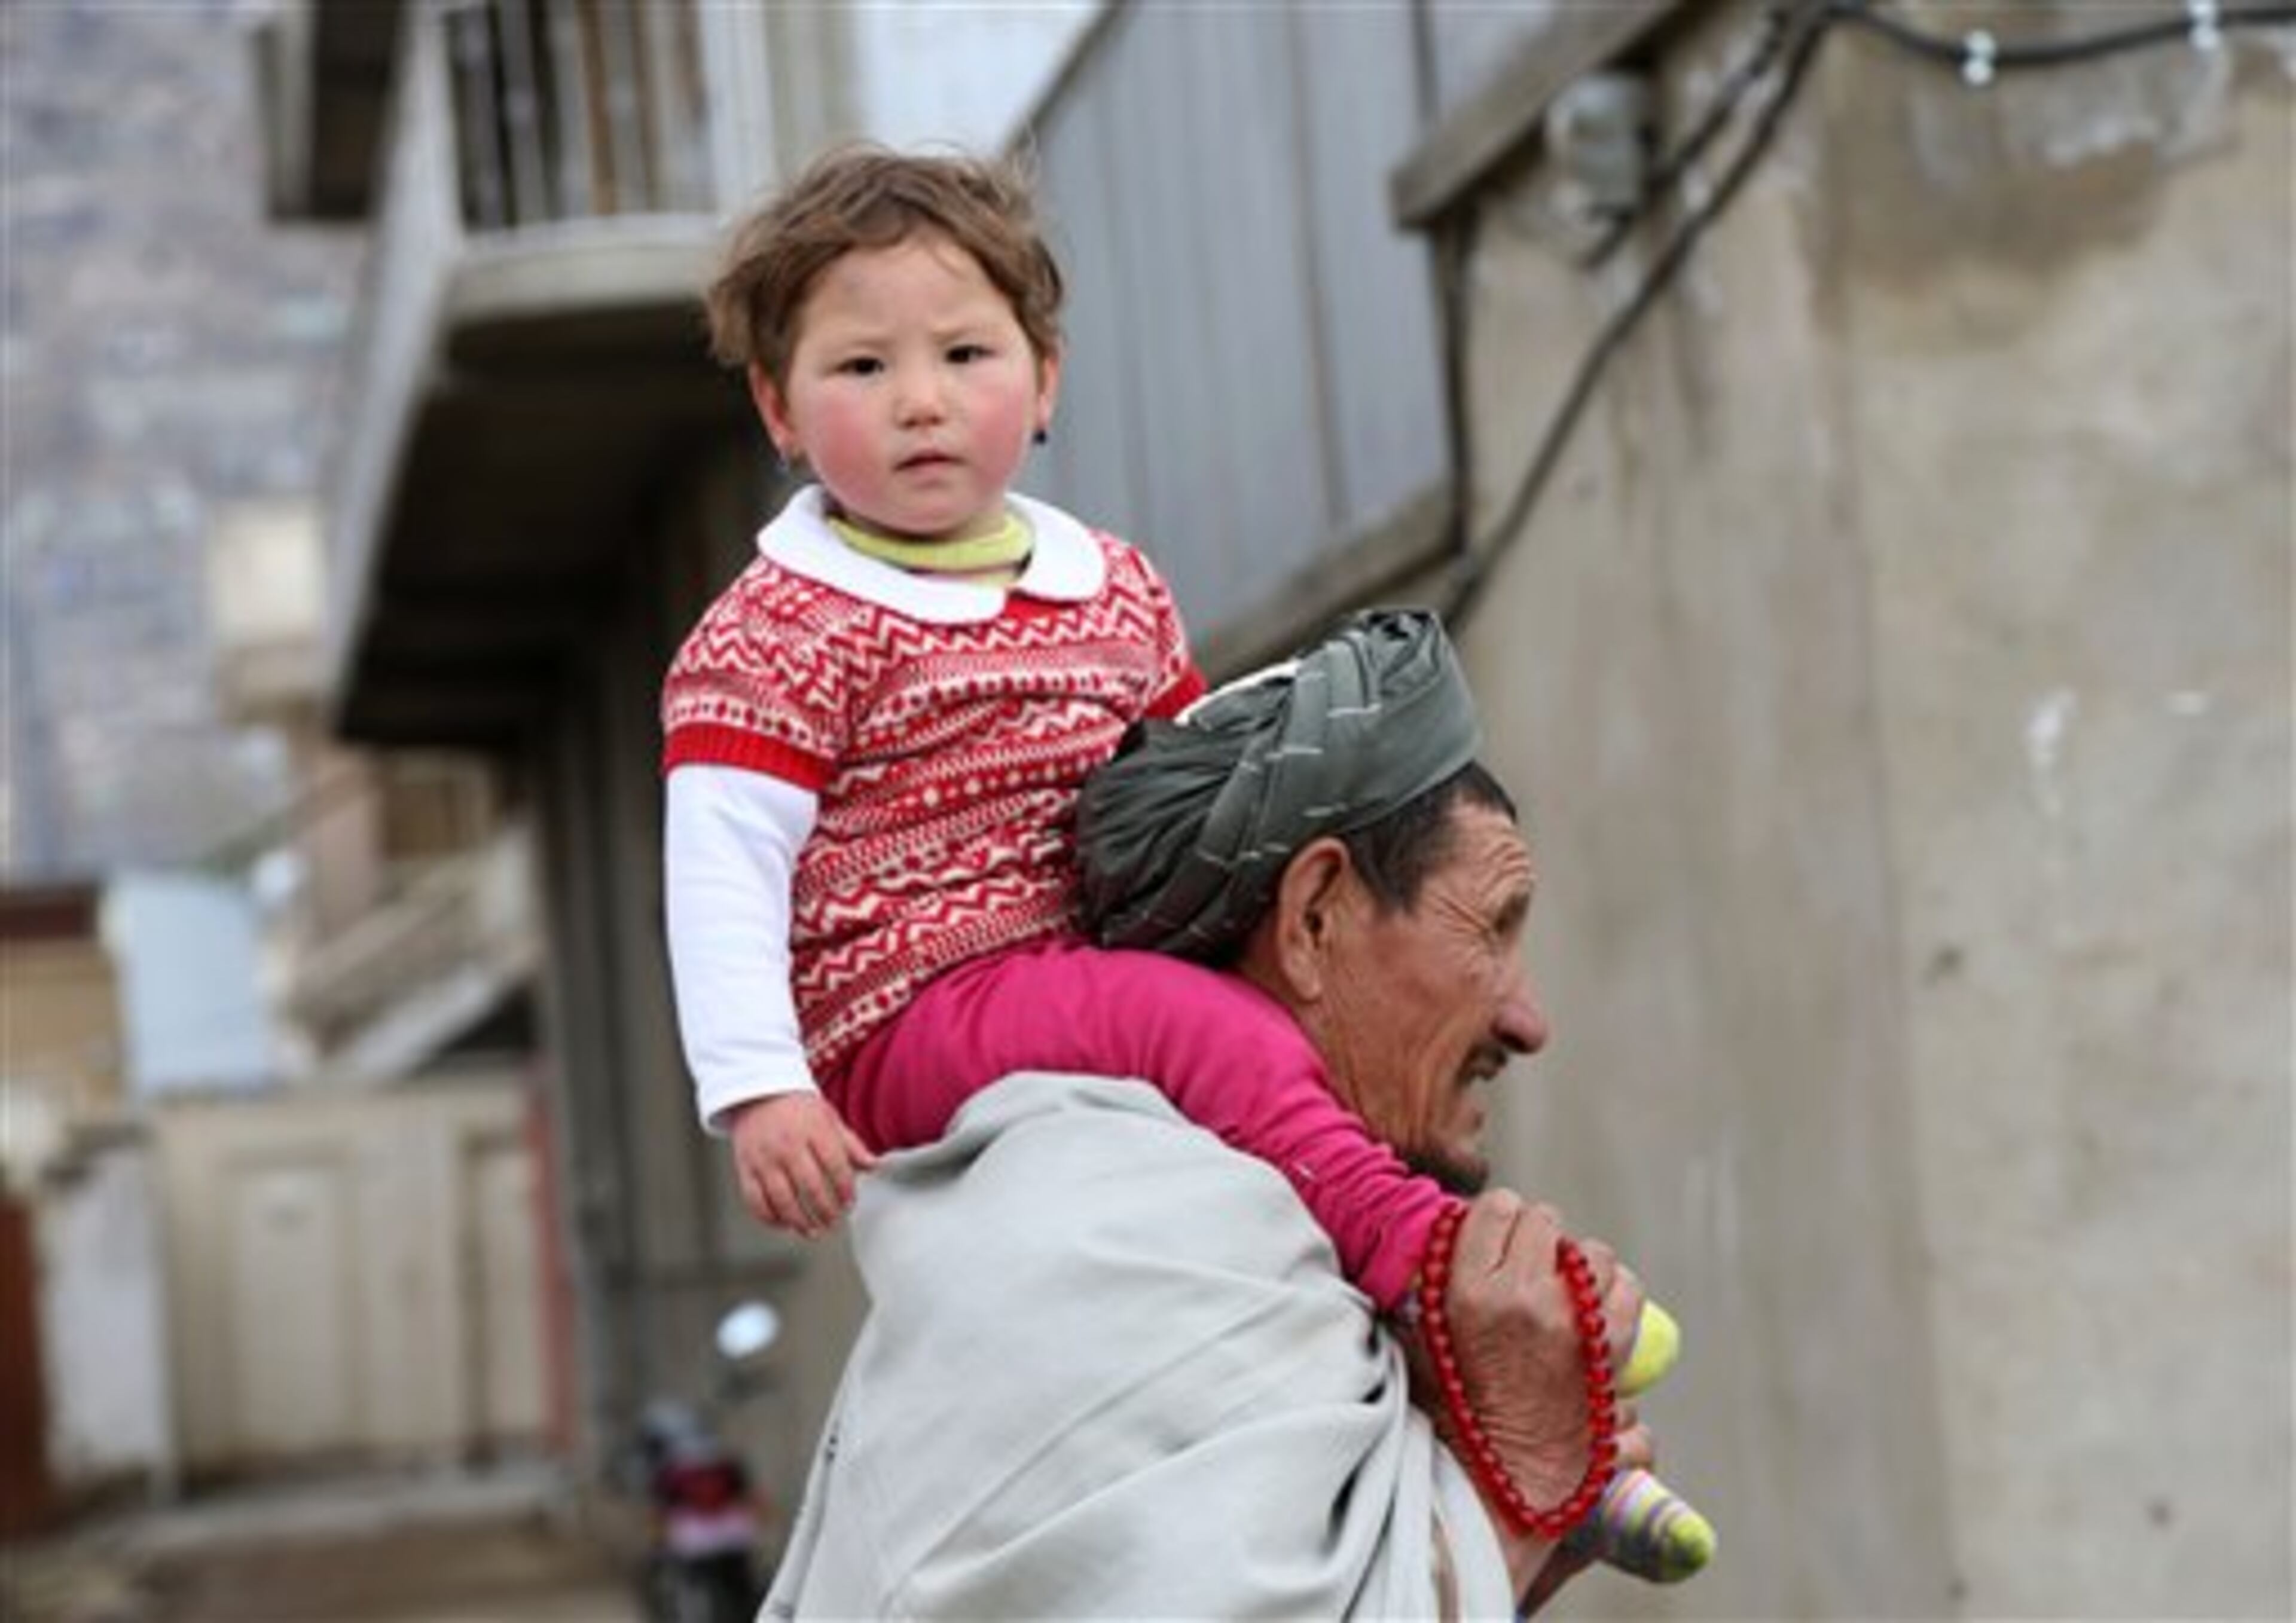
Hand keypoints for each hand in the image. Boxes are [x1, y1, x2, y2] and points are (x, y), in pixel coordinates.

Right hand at [728, 1092, 877, 1236]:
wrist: (756, 1095)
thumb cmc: (796, 1108)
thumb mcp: (828, 1118)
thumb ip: (851, 1145)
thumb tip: (874, 1166)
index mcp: (813, 1130)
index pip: (835, 1165)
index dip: (845, 1189)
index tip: (850, 1203)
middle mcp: (787, 1145)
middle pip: (810, 1186)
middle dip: (826, 1210)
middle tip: (834, 1221)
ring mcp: (764, 1158)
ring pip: (782, 1199)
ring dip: (800, 1221)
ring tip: (813, 1231)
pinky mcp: (745, 1169)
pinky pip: (755, 1201)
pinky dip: (770, 1218)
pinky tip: (784, 1224)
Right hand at [1439, 1192, 1648, 1604]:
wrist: (1503, 1482)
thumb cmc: (1455, 1413)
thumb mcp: (1424, 1340)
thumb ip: (1432, 1286)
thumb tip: (1446, 1235)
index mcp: (1468, 1291)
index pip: (1497, 1207)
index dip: (1498, 1221)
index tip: (1494, 1242)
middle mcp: (1522, 1297)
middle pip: (1545, 1221)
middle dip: (1537, 1242)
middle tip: (1527, 1274)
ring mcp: (1573, 1323)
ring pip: (1592, 1252)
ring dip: (1579, 1268)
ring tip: (1563, 1297)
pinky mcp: (1611, 1349)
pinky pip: (1628, 1290)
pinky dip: (1616, 1296)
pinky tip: (1595, 1315)